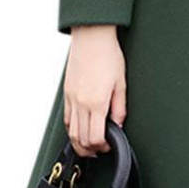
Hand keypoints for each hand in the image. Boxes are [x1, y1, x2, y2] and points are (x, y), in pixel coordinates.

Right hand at [63, 25, 126, 157]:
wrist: (91, 38)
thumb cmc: (107, 55)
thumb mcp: (121, 82)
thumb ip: (120, 107)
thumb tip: (119, 124)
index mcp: (96, 102)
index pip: (95, 137)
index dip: (103, 147)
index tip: (109, 145)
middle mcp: (81, 103)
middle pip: (81, 139)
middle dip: (91, 150)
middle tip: (101, 149)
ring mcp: (71, 99)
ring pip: (71, 132)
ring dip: (79, 143)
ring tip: (89, 146)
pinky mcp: (66, 93)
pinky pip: (66, 118)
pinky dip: (72, 129)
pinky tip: (79, 130)